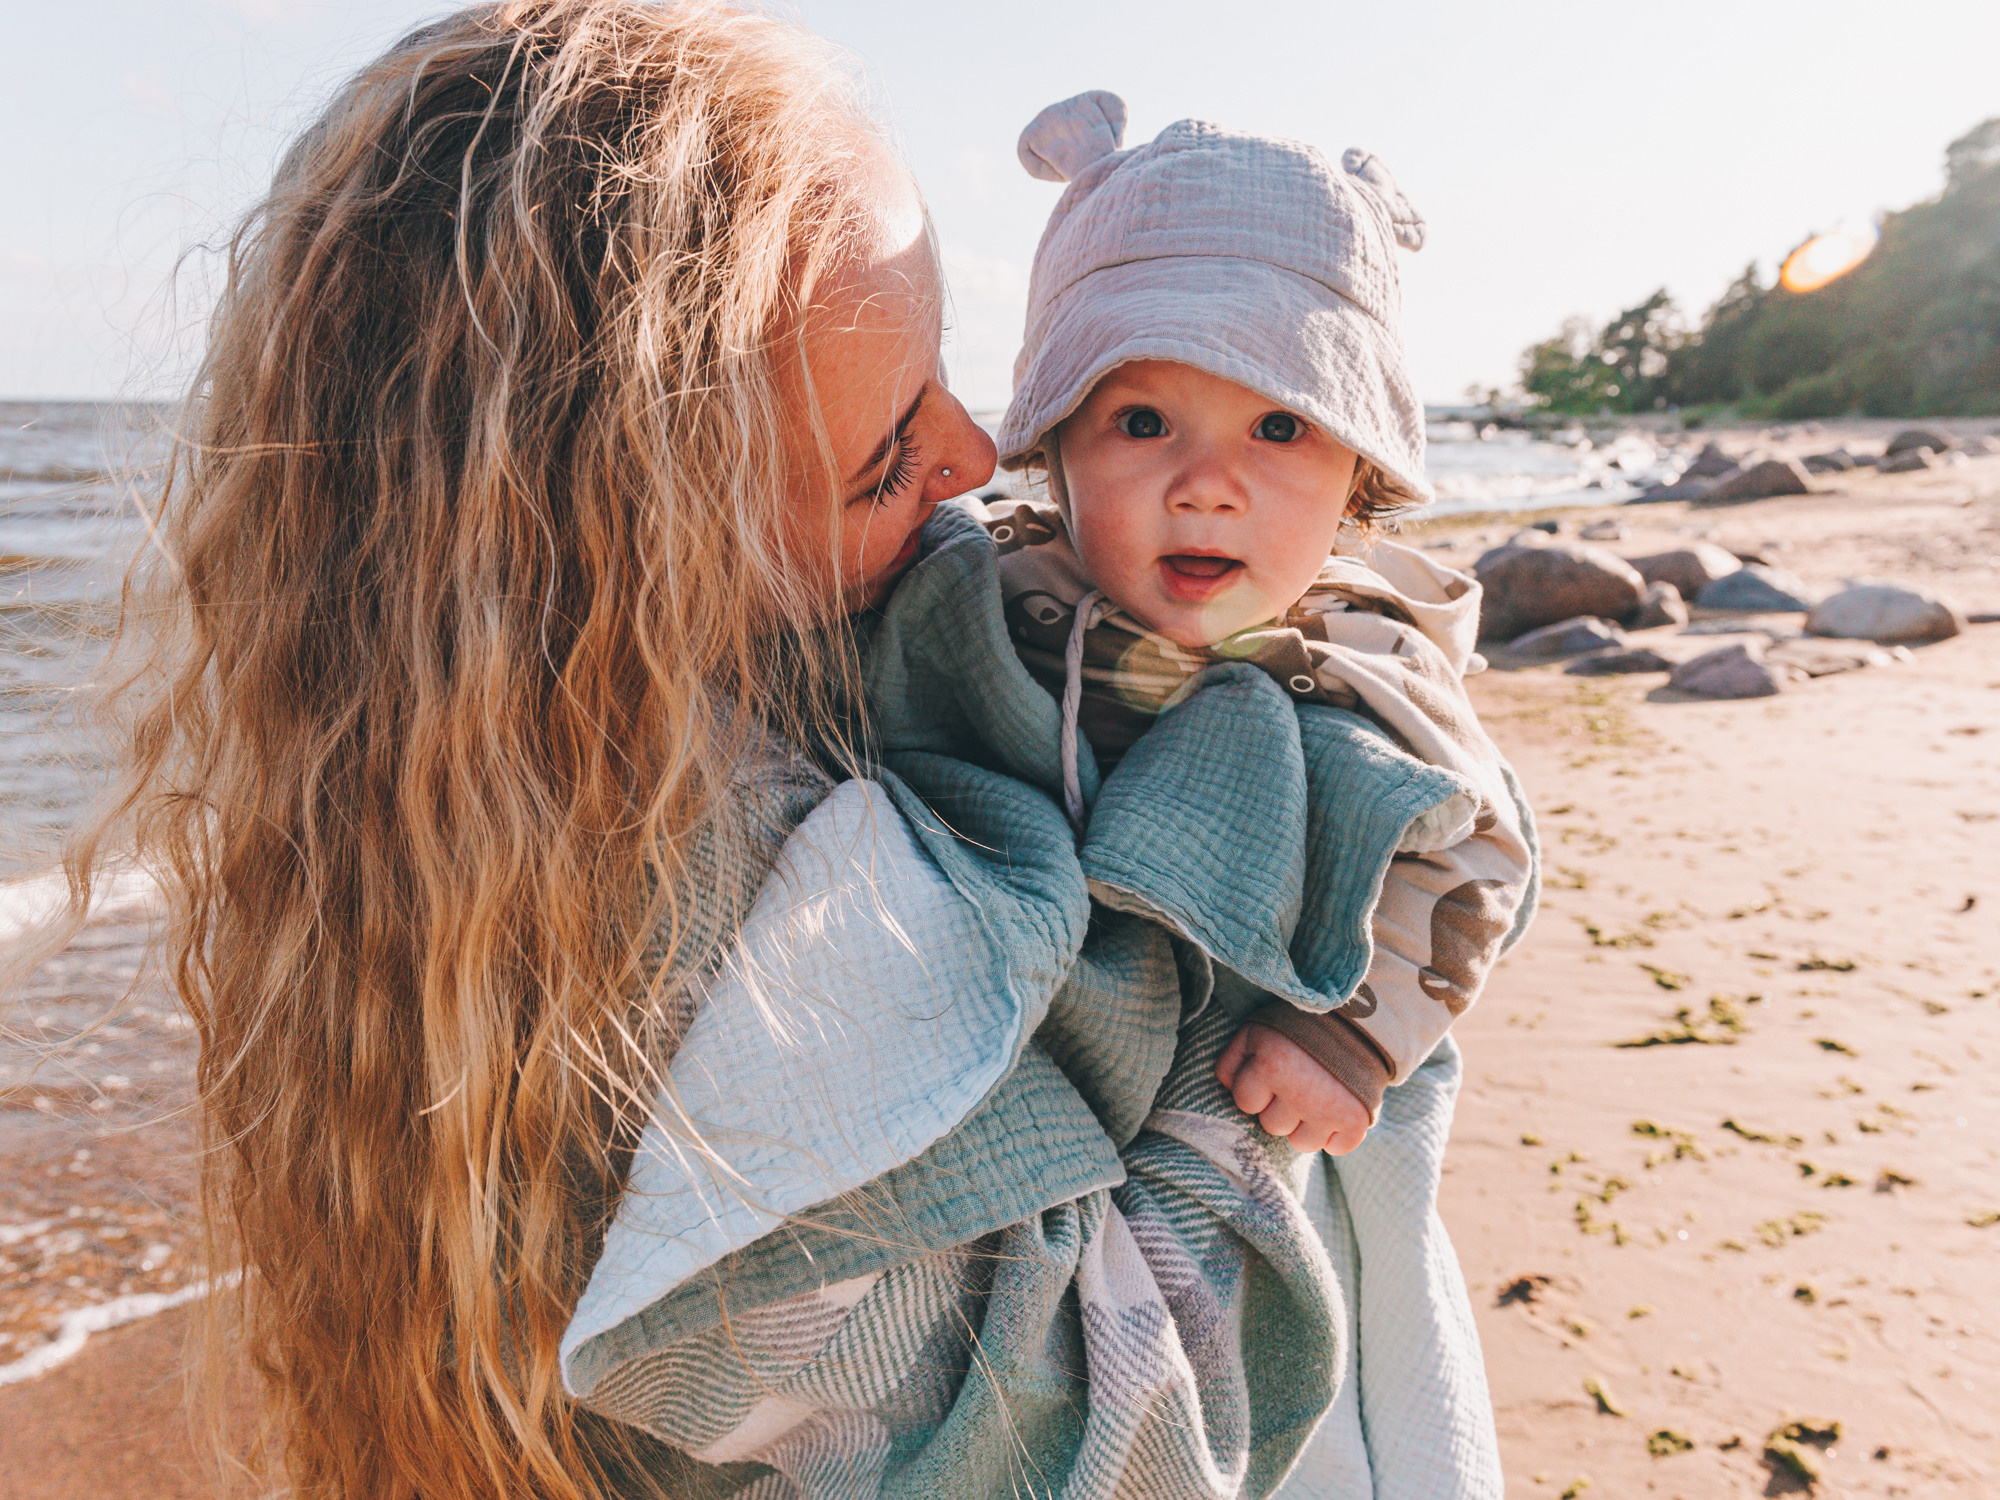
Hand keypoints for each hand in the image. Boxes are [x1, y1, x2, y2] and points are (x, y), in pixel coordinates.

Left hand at [1215, 1023, 1370, 1154]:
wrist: (1358, 1022)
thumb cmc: (1297, 1029)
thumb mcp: (1256, 1032)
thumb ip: (1232, 1061)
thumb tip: (1225, 1088)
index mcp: (1272, 1065)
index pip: (1245, 1103)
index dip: (1257, 1089)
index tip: (1271, 1074)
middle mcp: (1300, 1091)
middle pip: (1272, 1126)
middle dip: (1281, 1108)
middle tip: (1298, 1083)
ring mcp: (1329, 1109)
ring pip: (1301, 1143)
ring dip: (1307, 1125)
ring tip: (1317, 1095)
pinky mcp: (1356, 1120)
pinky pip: (1335, 1149)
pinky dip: (1337, 1134)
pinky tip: (1338, 1108)